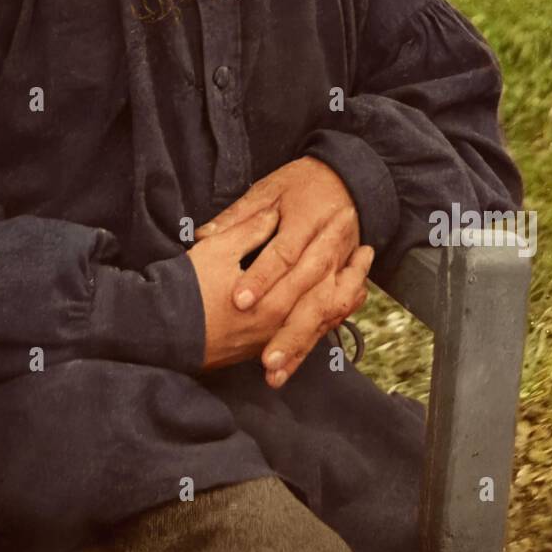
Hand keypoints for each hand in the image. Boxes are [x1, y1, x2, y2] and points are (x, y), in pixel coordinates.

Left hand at [195, 157, 374, 386]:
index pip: (283, 255)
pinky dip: (310, 344)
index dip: (262, 279)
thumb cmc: (301, 184)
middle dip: (287, 330)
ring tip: (275, 371)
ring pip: (322, 313)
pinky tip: (289, 367)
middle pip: (308, 293)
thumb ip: (240, 216)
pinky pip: (330, 319)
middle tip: (265, 358)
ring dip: (299, 344)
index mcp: (308, 222)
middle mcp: (328, 250)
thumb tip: (205, 234)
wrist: (346, 180)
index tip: (240, 301)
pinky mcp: (340, 284)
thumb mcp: (269, 188)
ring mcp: (338, 271)